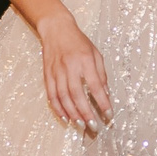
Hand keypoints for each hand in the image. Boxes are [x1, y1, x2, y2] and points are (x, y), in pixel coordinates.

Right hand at [36, 12, 111, 132]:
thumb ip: (101, 74)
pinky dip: (58, 108)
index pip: (96, 86)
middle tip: (93, 126)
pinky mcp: (47, 75)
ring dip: (72, 113)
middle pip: (77, 95)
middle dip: (86, 112)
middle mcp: (70, 67)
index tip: (109, 115)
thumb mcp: (96, 53)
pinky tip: (65, 117)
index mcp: (85, 60)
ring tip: (81, 125)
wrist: (56, 29)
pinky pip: (52, 95)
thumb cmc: (79, 42)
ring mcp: (57, 72)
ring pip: (63, 97)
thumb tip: (106, 94)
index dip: (102, 102)